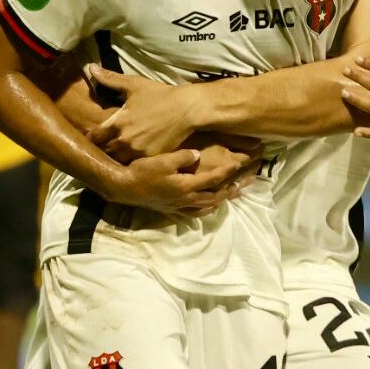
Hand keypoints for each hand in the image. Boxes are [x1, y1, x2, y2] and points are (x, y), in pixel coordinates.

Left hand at [86, 66, 203, 156]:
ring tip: (118, 150)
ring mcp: (139, 152)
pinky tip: (133, 153)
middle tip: (104, 144)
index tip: (93, 134)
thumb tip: (90, 67)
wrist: (187, 109)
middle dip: (102, 147)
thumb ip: (110, 78)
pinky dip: (132, 160)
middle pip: (104, 151)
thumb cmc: (160, 95)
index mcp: (118, 123)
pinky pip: (135, 164)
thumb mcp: (134, 84)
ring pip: (118, 160)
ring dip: (116, 156)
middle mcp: (125, 140)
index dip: (91, 136)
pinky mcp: (152, 158)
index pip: (94, 137)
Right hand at [102, 147, 250, 217]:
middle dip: (231, 190)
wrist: (124, 188)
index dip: (227, 171)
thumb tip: (198, 155)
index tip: (239, 163)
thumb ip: (183, 157)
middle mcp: (186, 199)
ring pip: (206, 207)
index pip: (213, 179)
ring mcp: (178, 207)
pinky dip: (204, 211)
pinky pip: (193, 214)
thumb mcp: (163, 159)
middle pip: (214, 197)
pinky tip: (208, 208)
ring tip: (232, 196)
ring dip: (221, 201)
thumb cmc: (142, 171)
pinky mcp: (171, 210)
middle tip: (246, 183)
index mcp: (186, 186)